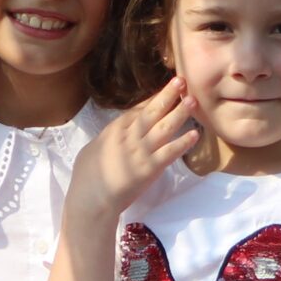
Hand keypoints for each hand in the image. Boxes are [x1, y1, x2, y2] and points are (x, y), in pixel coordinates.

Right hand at [70, 78, 197, 217]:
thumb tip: (116, 134)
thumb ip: (107, 138)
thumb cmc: (86, 177)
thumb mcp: (92, 149)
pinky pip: (170, 152)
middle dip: (167, 95)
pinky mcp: (150, 168)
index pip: (137, 110)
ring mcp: (141, 152)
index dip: (153, 98)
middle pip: (152, 112)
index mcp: (114, 130)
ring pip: (164, 127)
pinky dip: (183, 143)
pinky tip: (195, 134)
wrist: (91, 200)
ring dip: (180, 113)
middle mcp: (129, 136)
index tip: (166, 89)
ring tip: (192, 100)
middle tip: (181, 81)